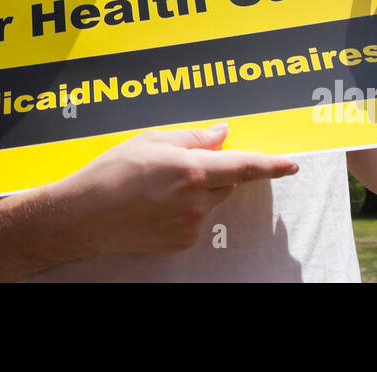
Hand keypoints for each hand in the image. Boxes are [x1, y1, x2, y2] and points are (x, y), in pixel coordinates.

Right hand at [57, 122, 297, 255]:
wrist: (84, 216)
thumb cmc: (111, 172)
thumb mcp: (151, 140)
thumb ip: (193, 137)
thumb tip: (221, 134)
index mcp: (192, 170)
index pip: (244, 166)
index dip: (271, 165)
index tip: (291, 163)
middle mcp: (197, 201)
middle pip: (226, 182)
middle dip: (215, 170)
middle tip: (179, 162)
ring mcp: (190, 225)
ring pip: (209, 202)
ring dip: (196, 190)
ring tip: (156, 185)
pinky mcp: (180, 242)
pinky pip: (194, 220)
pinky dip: (183, 209)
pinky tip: (153, 204)